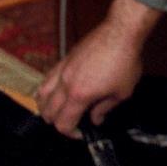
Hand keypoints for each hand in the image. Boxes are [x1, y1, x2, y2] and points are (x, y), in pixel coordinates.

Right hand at [37, 0, 159, 136]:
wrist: (121, 32)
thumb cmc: (125, 60)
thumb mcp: (122, 92)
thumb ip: (105, 108)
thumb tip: (95, 118)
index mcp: (79, 95)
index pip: (63, 123)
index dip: (71, 133)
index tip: (81, 133)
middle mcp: (65, 83)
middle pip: (48, 111)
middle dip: (57, 122)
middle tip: (71, 124)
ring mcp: (62, 69)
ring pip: (41, 94)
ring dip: (46, 107)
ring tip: (58, 111)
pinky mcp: (64, 59)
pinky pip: (47, 78)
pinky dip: (47, 89)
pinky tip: (56, 92)